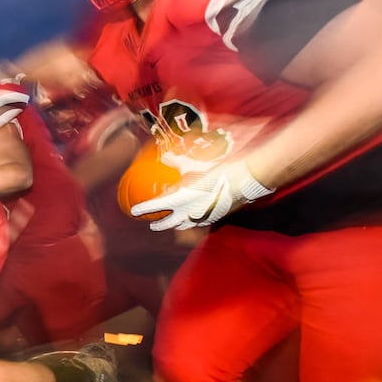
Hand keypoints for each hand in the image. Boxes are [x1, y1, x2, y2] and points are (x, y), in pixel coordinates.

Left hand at [131, 160, 272, 230]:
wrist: (247, 179)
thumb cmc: (221, 170)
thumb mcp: (197, 164)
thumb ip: (179, 163)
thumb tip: (165, 157)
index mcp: (181, 198)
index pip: (157, 206)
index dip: (144, 209)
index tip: (134, 211)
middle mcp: (190, 211)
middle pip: (169, 223)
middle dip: (159, 225)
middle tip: (151, 225)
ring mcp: (203, 217)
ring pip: (185, 225)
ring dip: (176, 225)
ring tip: (172, 223)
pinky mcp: (216, 217)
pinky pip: (199, 222)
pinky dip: (192, 222)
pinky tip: (193, 219)